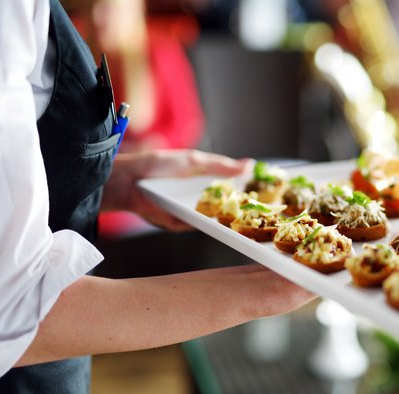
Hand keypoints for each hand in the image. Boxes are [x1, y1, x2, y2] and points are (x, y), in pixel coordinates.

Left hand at [102, 149, 252, 230]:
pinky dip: (211, 226)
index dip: (248, 192)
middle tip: (267, 212)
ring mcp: (191, 212)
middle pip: (228, 207)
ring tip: (252, 220)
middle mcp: (200, 198)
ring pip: (216, 219)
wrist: (129, 181)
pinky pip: (200, 226)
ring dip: (232, 220)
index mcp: (205, 181)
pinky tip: (226, 223)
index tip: (269, 195)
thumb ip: (222, 166)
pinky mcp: (181, 224)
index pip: (231, 188)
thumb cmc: (159, 166)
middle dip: (245, 210)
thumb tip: (250, 164)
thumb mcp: (194, 162)